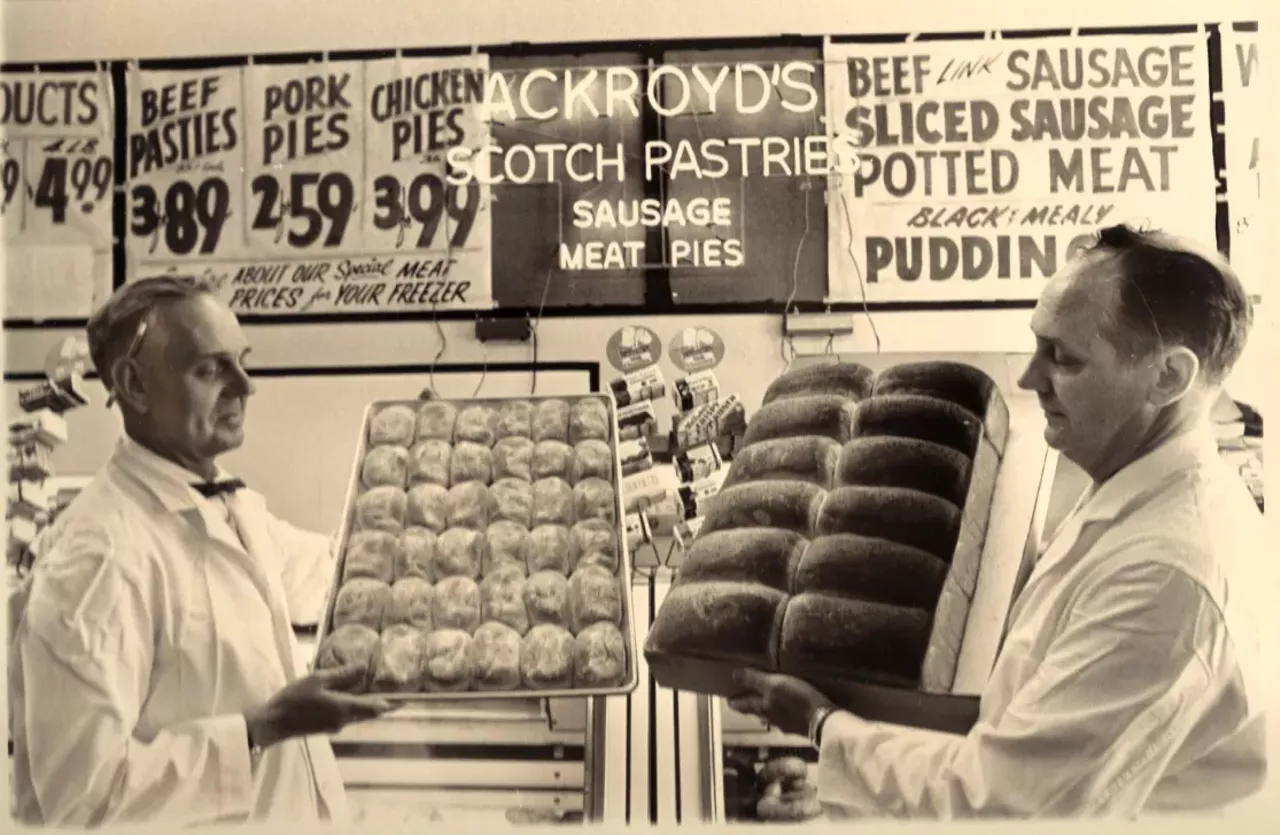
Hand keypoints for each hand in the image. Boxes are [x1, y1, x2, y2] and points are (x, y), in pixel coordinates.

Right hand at [244, 664, 397, 747]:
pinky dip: (352, 706)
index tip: (406, 701)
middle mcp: (344, 720)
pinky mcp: (325, 727)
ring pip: (357, 714)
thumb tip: (364, 667)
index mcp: (344, 708)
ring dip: (366, 705)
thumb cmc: (294, 699)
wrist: (272, 724)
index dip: (391, 704)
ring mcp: (334, 725)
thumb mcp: (318, 680)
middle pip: (368, 713)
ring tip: (375, 691)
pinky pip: (345, 715)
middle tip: (395, 694)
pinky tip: (349, 696)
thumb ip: (342, 675)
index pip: (375, 707)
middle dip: (381, 704)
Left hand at [727, 668, 837, 738]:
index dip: (736, 702)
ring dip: (765, 711)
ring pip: (770, 717)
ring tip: (763, 705)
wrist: (823, 721)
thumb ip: (755, 680)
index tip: (728, 701)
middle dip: (749, 707)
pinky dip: (781, 714)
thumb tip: (734, 675)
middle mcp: (772, 718)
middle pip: (756, 712)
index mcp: (763, 707)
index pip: (745, 704)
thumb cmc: (797, 700)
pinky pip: (785, 719)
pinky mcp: (800, 727)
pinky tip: (786, 712)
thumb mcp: (775, 685)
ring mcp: (786, 724)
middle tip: (742, 703)